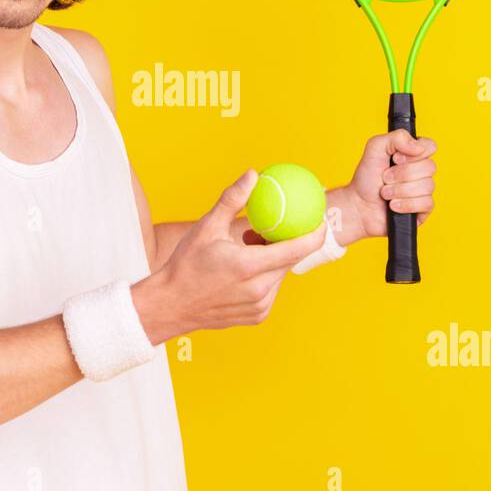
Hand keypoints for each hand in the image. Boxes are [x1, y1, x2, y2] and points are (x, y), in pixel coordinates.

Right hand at [132, 170, 326, 342]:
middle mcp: (259, 289)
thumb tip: (253, 174)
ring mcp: (260, 306)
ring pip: (280, 275)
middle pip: (289, 260)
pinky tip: (244, 268)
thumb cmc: (185, 264)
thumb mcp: (206, 227)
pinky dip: (264, 277)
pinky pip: (270, 290)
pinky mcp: (257, 316)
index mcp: (249, 266)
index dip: (315, 233)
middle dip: (289, 242)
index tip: (321, 219)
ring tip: (250, 247)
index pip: (298, 249)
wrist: (170, 306)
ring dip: (273, 260)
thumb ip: (233, 200)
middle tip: (279, 225)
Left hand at [343, 130, 437, 239]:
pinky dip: (405, 204)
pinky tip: (393, 205)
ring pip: (427, 186)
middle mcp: (420, 171)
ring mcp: (423, 190)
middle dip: (401, 174)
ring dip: (399, 190)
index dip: (414, 154)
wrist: (359, 206)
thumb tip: (418, 146)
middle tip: (385, 178)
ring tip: (386, 193)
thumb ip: (396, 137)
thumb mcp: (375, 148)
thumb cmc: (367, 178)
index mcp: (412, 154)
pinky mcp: (423, 209)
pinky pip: (426, 203)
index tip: (396, 159)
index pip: (430, 146)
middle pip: (429, 167)